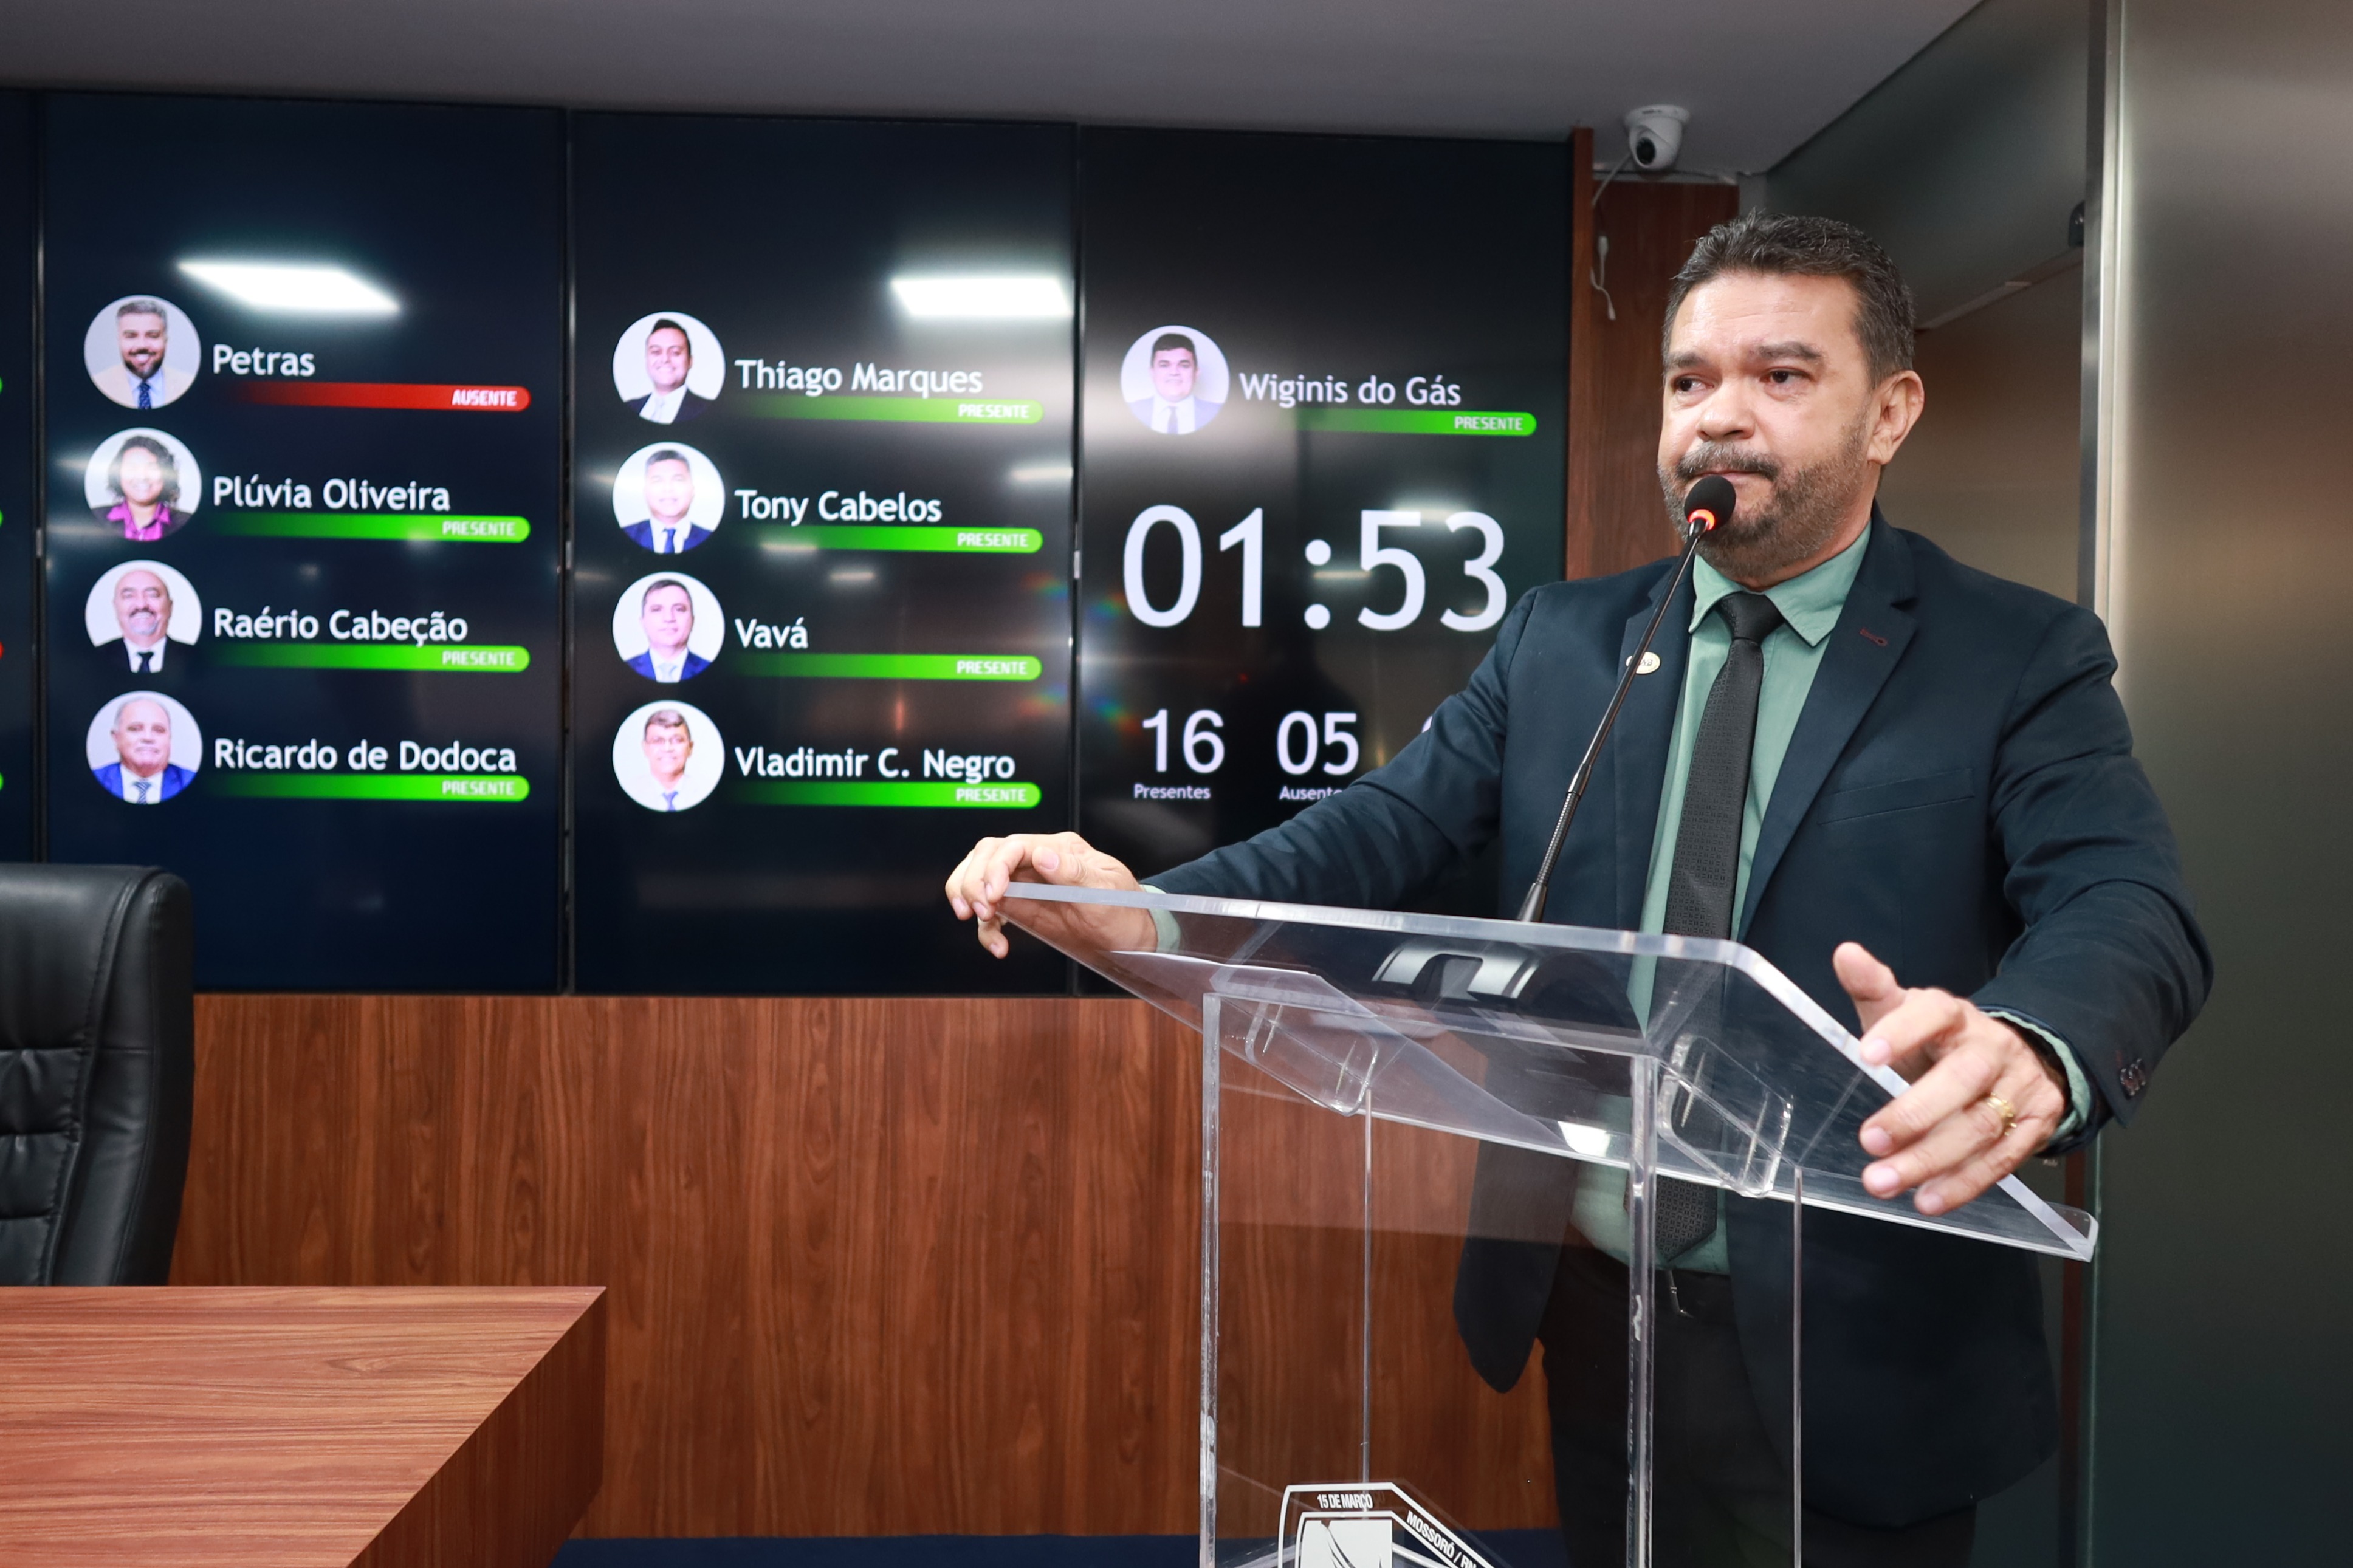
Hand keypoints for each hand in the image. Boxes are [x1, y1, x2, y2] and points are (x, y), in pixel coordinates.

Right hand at [944, 832, 1154, 958]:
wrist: (1132, 938)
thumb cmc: (1125, 910)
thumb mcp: (1105, 891)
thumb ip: (1073, 872)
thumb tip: (1042, 854)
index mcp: (1060, 849)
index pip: (1014, 845)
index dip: (995, 868)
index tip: (993, 896)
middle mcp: (1038, 860)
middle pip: (988, 855)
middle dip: (974, 880)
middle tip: (980, 910)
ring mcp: (1027, 883)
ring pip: (980, 876)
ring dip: (969, 895)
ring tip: (978, 919)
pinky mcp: (1022, 906)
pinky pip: (992, 910)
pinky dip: (986, 928)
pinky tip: (997, 944)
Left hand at [1835, 942, 2068, 1216]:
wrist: (2013, 1058)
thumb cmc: (1939, 1039)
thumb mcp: (1905, 1010)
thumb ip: (1874, 988)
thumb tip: (1845, 953)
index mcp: (1955, 1015)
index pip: (1932, 1014)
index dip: (1902, 1031)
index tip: (1865, 1054)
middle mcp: (1992, 1048)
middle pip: (1961, 1081)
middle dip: (1914, 1114)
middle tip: (1869, 1139)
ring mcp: (2019, 1087)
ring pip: (1980, 1126)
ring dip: (1931, 1160)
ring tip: (1884, 1181)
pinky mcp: (2036, 1124)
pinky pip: (2002, 1159)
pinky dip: (1965, 1183)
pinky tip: (1930, 1200)